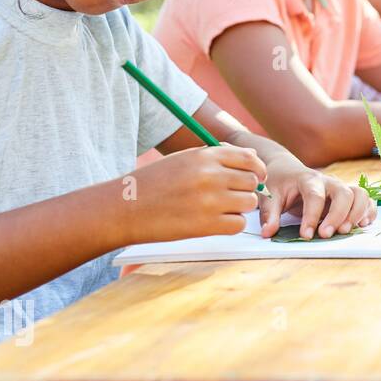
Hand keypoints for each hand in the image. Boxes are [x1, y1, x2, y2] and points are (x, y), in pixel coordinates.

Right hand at [124, 144, 267, 243]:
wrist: (123, 208)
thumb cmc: (153, 183)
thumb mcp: (183, 159)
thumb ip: (217, 156)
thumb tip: (252, 155)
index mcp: (205, 156)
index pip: (250, 158)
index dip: (257, 169)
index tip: (256, 177)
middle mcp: (211, 175)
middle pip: (252, 182)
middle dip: (245, 190)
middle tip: (230, 197)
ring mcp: (210, 200)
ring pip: (249, 204)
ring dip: (239, 208)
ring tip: (218, 209)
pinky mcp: (207, 225)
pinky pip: (238, 224)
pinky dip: (231, 225)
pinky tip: (214, 222)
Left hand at [258, 151, 375, 239]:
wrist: (288, 170)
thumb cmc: (279, 184)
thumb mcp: (270, 196)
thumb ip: (270, 214)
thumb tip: (267, 233)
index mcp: (308, 179)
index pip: (314, 196)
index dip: (312, 216)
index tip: (306, 235)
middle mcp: (328, 182)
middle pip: (343, 193)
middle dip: (338, 215)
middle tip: (326, 235)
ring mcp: (340, 187)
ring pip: (360, 194)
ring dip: (357, 213)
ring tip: (345, 231)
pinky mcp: (348, 196)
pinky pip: (366, 200)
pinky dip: (369, 212)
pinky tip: (362, 225)